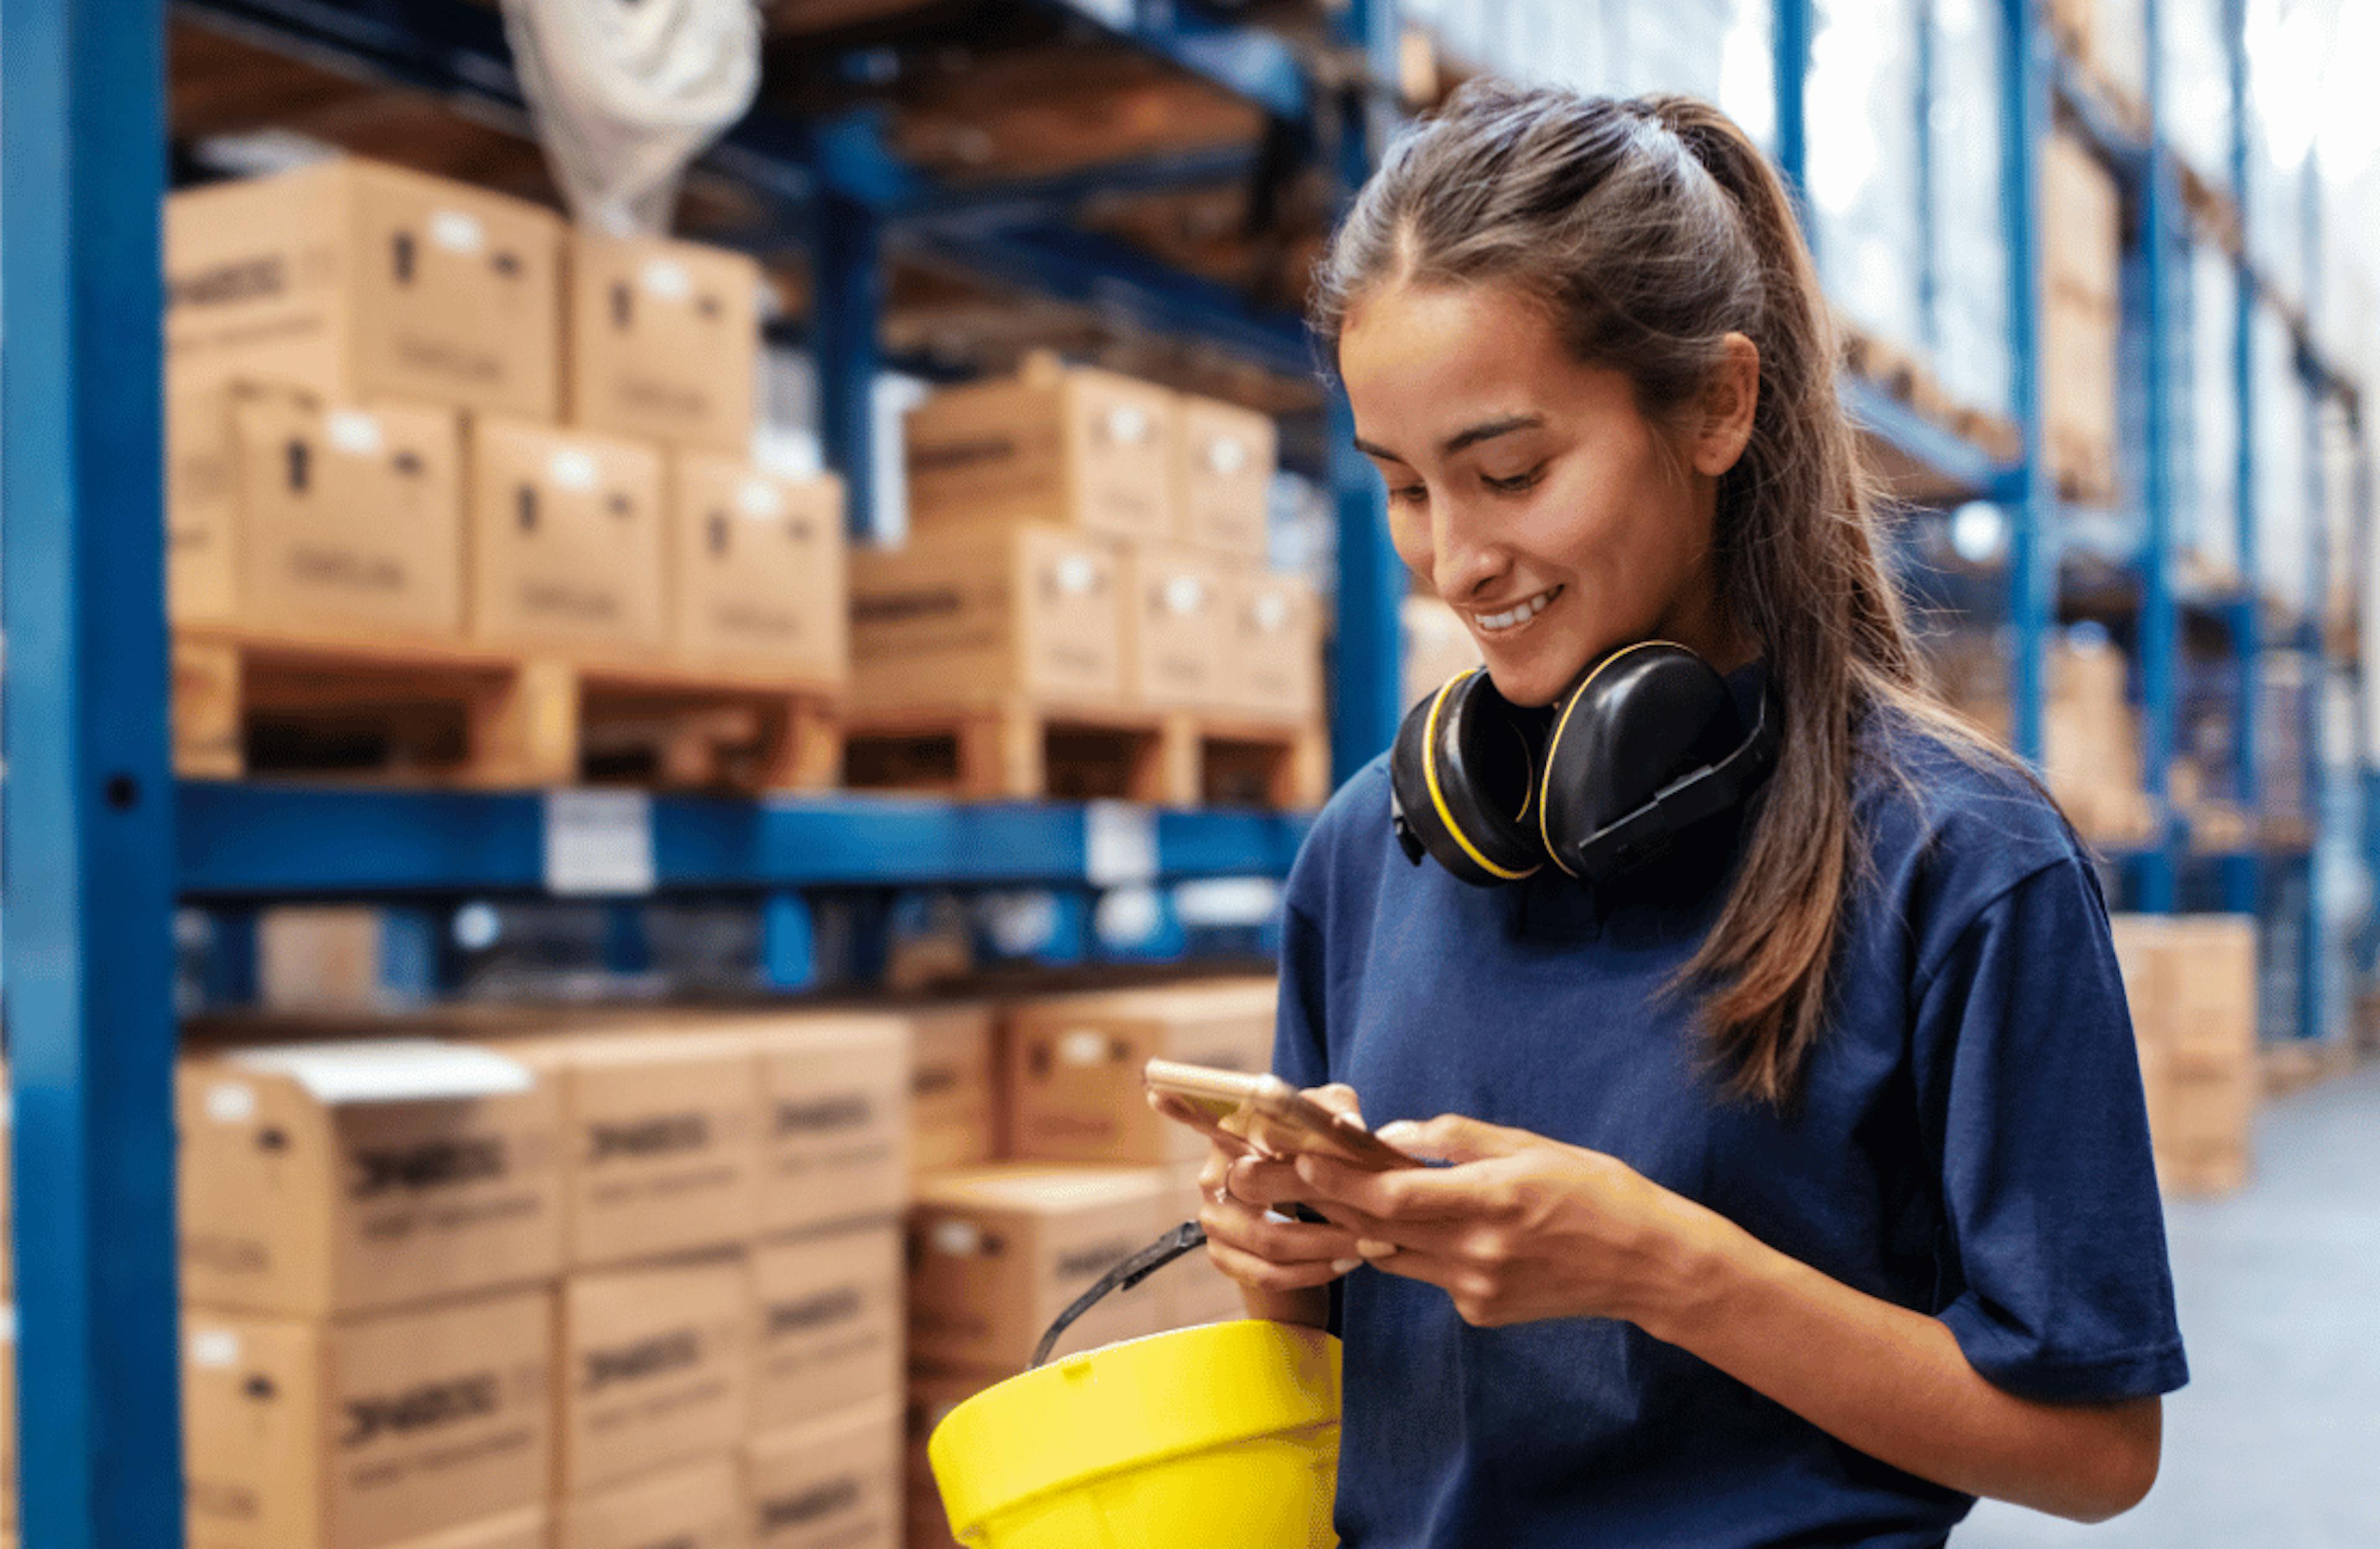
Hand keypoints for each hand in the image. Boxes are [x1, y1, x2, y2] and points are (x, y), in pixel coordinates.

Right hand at [1146, 1083, 1370, 1295]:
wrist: (1314, 1227)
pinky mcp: (1224, 1258)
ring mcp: (1214, 1222)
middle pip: (1256, 1192)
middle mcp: (1212, 1178)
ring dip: (1326, 1247)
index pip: (1202, 1119)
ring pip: (1268, 1241)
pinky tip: (1345, 1263)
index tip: (1159, 1091)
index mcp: (1231, 1137)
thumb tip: (1348, 1122)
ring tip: (1370, 1245)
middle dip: (1319, 1205)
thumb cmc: (1320, 1162)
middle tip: (1369, 1217)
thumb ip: (1337, 1108)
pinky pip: (1267, 1274)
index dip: (1182, 1107)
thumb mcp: (1332, 1126)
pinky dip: (1313, 1272)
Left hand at [1288, 1112, 1720, 1331]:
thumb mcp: (1529, 1145)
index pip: (1392, 1196)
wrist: (1646, 1264)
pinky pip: (1431, 1275)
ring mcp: (1477, 1289)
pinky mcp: (1482, 1312)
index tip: (1303, 1157)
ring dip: (1368, 1226)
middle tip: (1292, 1175)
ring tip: (1342, 1195)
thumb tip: (1390, 1137)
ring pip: (1397, 1255)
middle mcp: (1478, 1252)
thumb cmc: (1594, 1190)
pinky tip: (1438, 1228)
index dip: (1339, 1180)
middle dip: (1332, 1201)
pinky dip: (1421, 1249)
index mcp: (1491, 1200)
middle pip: (1380, 1228)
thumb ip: (1455, 1139)